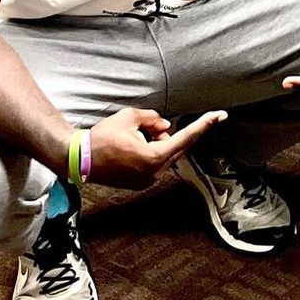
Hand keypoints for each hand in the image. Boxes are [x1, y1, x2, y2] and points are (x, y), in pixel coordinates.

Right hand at [83, 107, 223, 189]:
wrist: (79, 160)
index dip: (204, 124)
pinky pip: (156, 162)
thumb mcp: (129, 117)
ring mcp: (148, 181)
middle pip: (176, 146)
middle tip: (147, 126)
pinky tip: (131, 148)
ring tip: (132, 138)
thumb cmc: (102, 138)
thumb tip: (165, 127)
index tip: (220, 115)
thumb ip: (153, 119)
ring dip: (157, 142)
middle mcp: (154, 173)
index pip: (186, 137)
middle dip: (166, 133)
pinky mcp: (141, 183)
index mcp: (154, 158)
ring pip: (166, 154)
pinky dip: (151, 151)